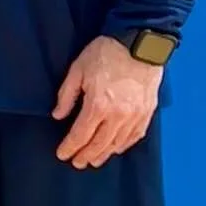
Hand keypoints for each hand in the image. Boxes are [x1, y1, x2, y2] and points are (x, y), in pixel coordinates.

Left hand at [52, 36, 160, 169]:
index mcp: (98, 105)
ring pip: (118, 143)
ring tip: (94, 160)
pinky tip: (116, 148)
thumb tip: (58, 115)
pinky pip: (135, 135)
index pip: (80, 135)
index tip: (62, 154)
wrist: (139, 42)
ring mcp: (135, 115)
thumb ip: (67, 96)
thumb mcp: (77, 70)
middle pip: (99, 144)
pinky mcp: (147, 111)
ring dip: (104, 154)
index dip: (70, 147)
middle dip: (86, 156)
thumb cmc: (105, 53)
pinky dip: (124, 145)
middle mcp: (118, 115)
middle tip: (77, 163)